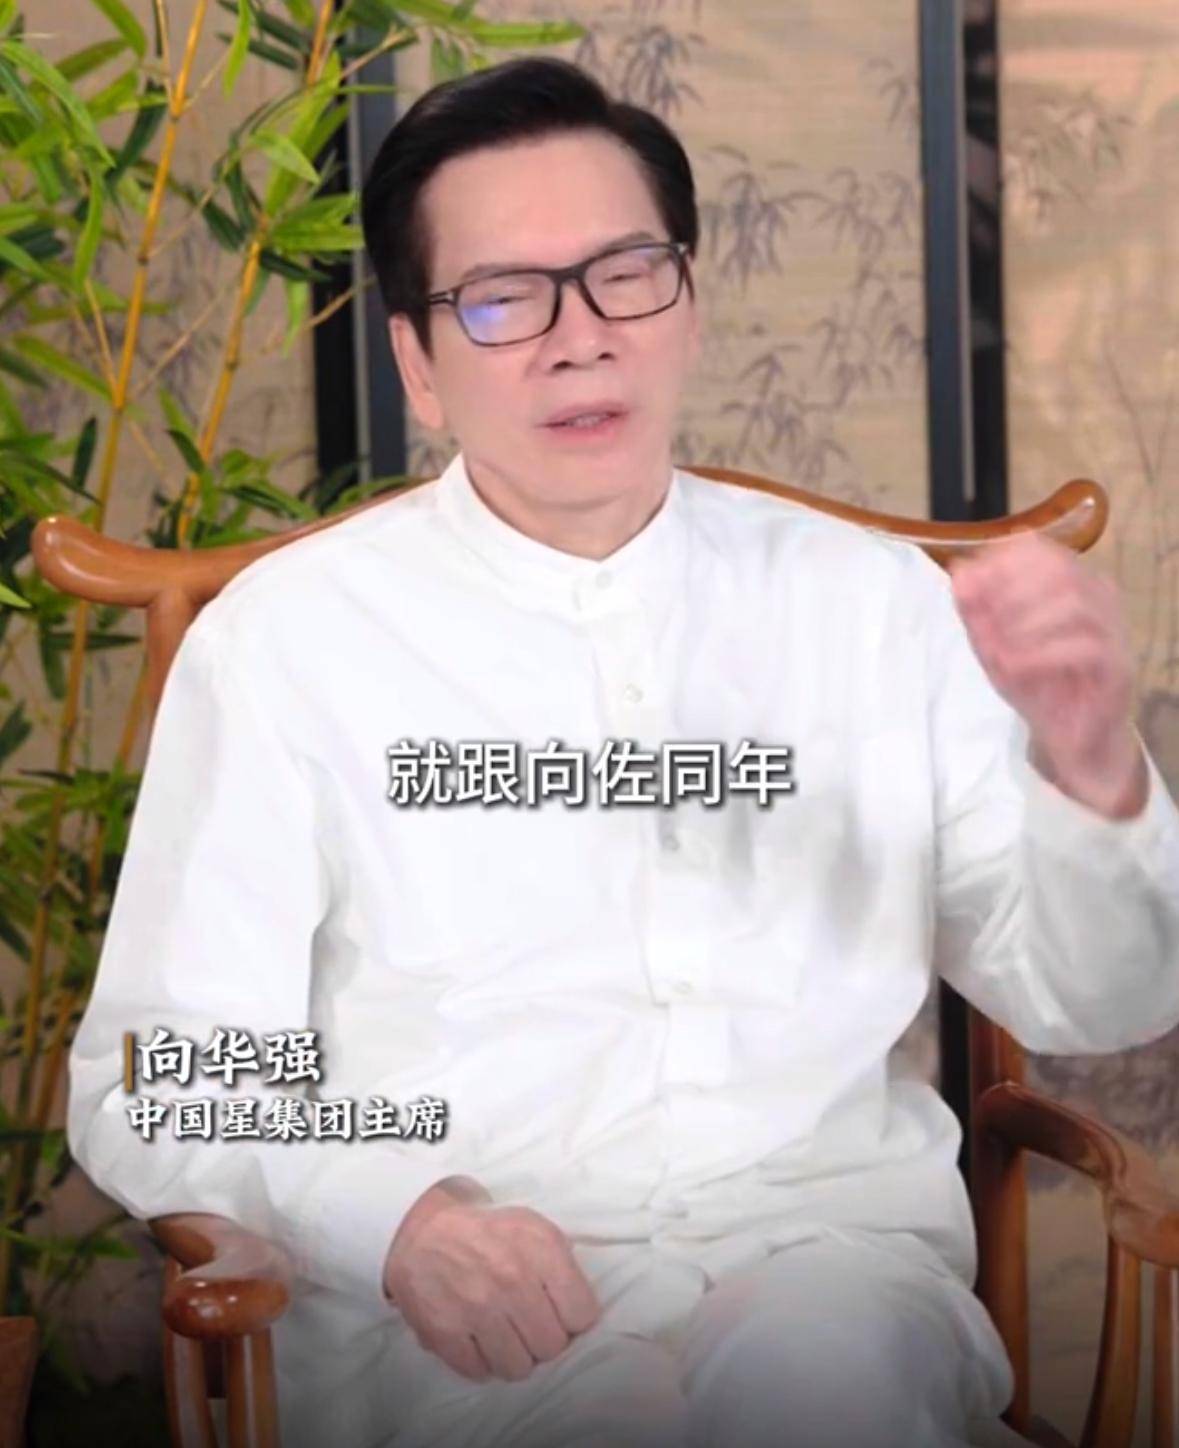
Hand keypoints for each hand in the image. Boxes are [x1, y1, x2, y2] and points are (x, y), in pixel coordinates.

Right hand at [381, 1176, 601, 1382]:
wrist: (424, 1231)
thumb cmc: (489, 1232)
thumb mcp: (536, 1229)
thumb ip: (563, 1267)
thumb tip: (580, 1315)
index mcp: (540, 1249)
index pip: (583, 1314)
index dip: (573, 1317)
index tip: (560, 1312)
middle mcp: (511, 1280)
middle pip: (552, 1346)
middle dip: (543, 1338)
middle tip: (529, 1324)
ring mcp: (477, 1309)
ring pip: (518, 1368)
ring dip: (514, 1355)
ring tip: (505, 1336)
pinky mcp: (445, 1332)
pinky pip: (480, 1372)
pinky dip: (481, 1362)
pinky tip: (479, 1340)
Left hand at [947, 533, 1146, 817]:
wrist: (1072, 740)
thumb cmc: (1038, 686)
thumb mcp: (994, 647)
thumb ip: (976, 613)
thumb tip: (959, 572)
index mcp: (1069, 584)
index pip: (1039, 549)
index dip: (1000, 562)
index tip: (970, 586)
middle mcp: (1098, 598)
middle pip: (1059, 568)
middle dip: (1010, 592)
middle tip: (983, 622)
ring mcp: (1113, 630)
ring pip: (1074, 602)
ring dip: (1025, 623)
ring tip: (998, 650)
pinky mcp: (1117, 666)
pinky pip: (1085, 646)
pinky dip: (1040, 653)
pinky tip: (1014, 667)